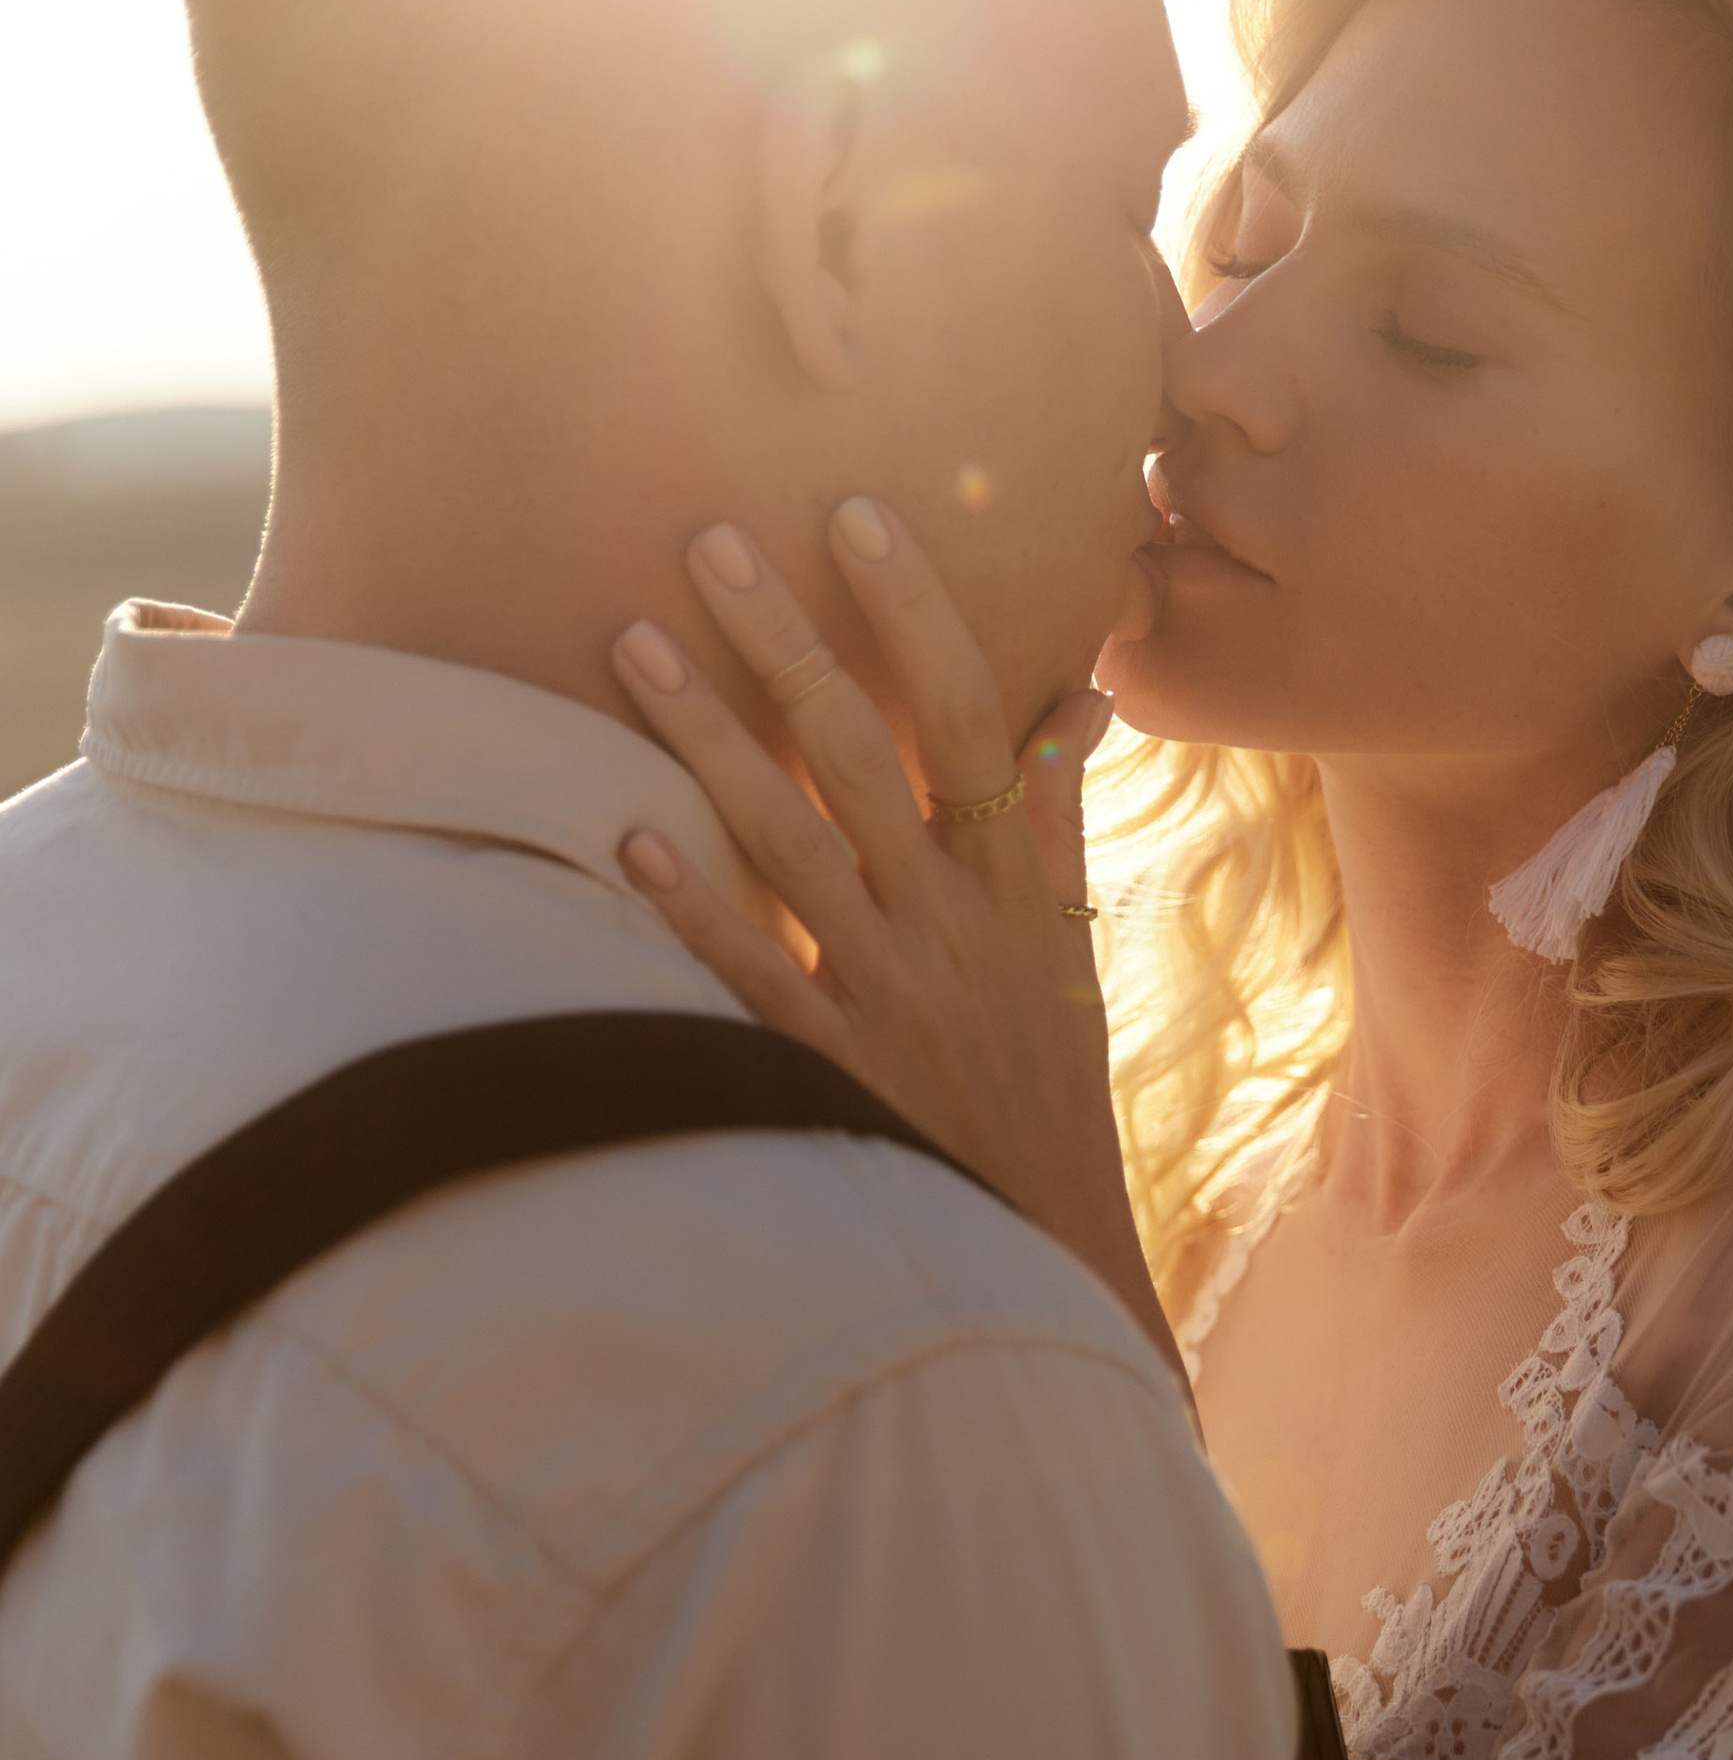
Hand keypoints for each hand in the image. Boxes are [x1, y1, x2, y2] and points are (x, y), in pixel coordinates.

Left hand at [609, 505, 1182, 1382]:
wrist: (1049, 1246)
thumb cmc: (1047, 1084)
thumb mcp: (1070, 946)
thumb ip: (1057, 817)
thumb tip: (1077, 699)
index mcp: (1015, 882)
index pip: (967, 715)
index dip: (914, 611)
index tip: (854, 513)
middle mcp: (955, 924)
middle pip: (862, 755)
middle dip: (784, 640)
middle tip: (706, 540)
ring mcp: (894, 996)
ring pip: (794, 844)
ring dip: (709, 740)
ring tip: (633, 644)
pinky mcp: (836, 1072)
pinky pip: (758, 977)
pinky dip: (698, 908)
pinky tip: (628, 837)